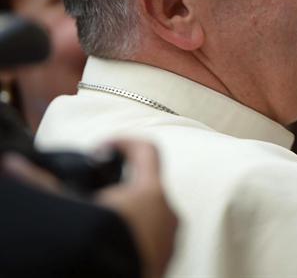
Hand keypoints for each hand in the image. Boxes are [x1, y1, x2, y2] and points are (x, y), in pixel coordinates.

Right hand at [2, 140, 176, 277]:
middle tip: (93, 196)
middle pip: (147, 185)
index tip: (101, 150)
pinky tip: (109, 244)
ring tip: (98, 224)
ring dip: (128, 214)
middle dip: (121, 187)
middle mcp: (168, 213)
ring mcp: (171, 239)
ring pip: (151, 214)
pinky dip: (133, 237)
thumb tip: (16, 165)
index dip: (123, 143)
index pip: (146, 150)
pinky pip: (152, 239)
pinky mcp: (167, 262)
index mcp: (150, 194)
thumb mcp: (68, 213)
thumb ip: (43, 185)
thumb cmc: (96, 253)